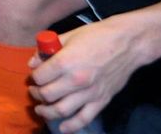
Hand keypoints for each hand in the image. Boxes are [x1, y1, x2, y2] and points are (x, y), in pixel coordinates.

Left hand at [28, 16, 144, 131]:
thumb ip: (48, 49)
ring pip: (61, 110)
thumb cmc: (97, 35)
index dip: (34, 77)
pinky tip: (62, 128)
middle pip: (47, 95)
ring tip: (41, 109)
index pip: (40, 77)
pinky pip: (84, 119)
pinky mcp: (102, 101)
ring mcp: (90, 93)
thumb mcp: (69, 36)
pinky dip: (71, 126)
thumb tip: (32, 63)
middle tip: (34, 90)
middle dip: (36, 94)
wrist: (128, 43)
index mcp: (66, 62)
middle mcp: (76, 80)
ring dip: (47, 112)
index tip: (35, 75)